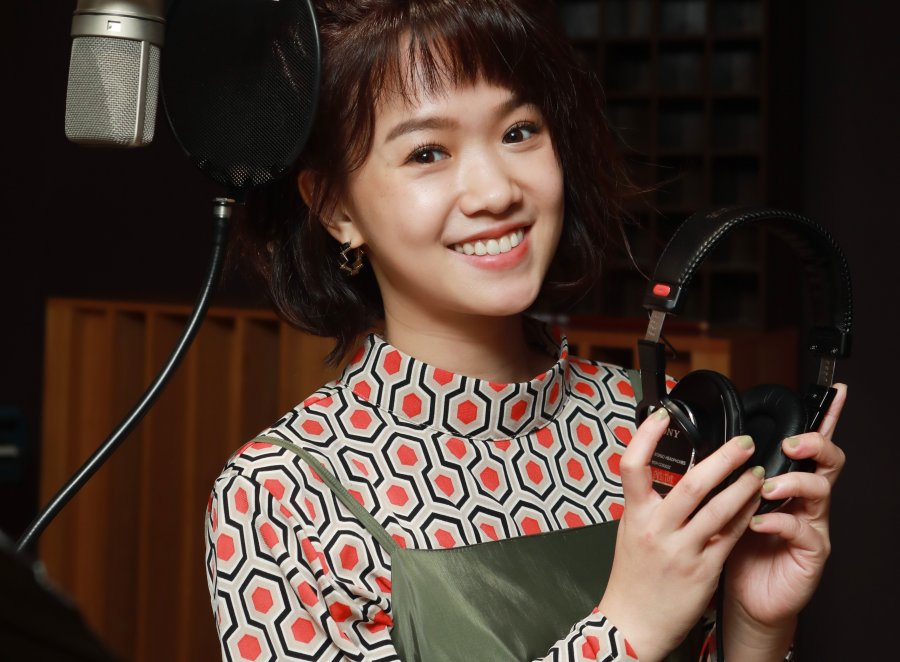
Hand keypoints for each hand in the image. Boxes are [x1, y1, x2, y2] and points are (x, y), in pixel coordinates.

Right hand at [599, 407, 764, 661]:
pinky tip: (757, 502)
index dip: (645, 435)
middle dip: (722, 459)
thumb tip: (664, 471)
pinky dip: (746, 515)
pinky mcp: (703, 570)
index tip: (663, 414)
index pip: (632, 465)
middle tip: (743, 442)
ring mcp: (681, 550)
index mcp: (634, 515)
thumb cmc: (633, 576)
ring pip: (719, 510)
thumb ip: (647, 503)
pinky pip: (730, 536)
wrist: (633, 622)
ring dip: (743, 486)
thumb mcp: (630, 532)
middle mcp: (656, 529)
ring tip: (758, 471)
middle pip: (691, 484)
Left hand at [722, 384, 847, 654]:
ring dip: (793, 483)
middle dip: (815, 444)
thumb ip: (725, 478)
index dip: (825, 419)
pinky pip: (802, 532)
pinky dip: (779, 524)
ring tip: (766, 487)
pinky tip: (758, 524)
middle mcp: (803, 500)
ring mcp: (812, 525)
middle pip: (827, 461)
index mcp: (784, 483)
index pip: (807, 445)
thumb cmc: (734, 550)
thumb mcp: (725, 505)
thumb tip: (706, 445)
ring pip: (820, 491)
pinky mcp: (810, 553)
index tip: (835, 392)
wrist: (743, 598)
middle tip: (791, 443)